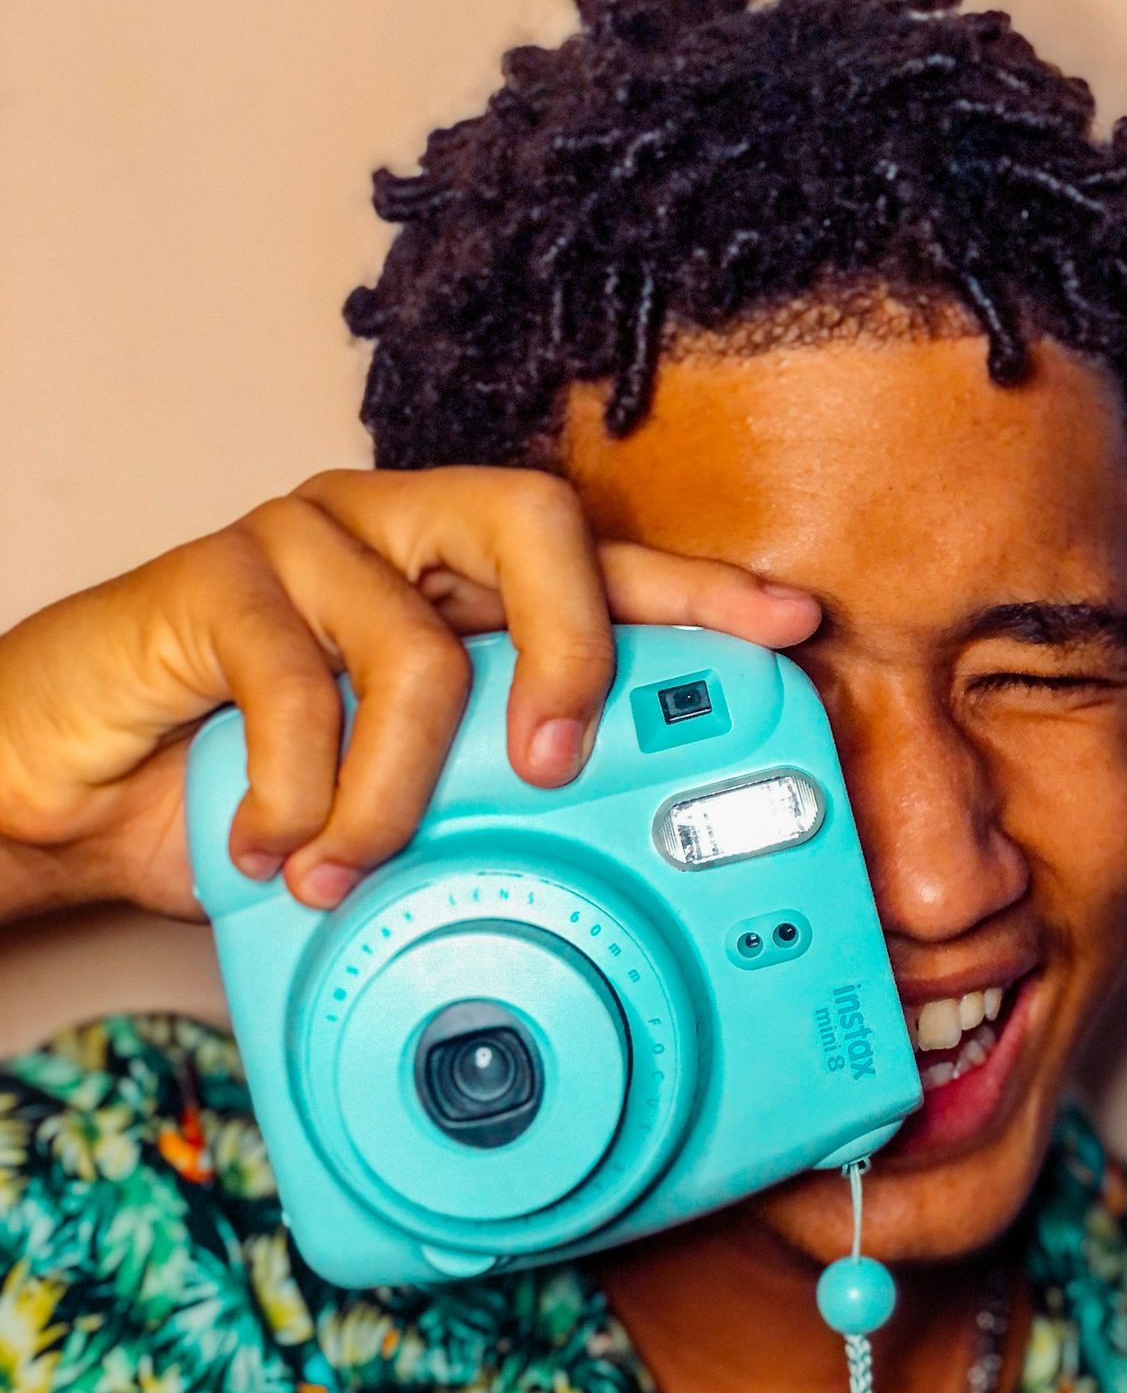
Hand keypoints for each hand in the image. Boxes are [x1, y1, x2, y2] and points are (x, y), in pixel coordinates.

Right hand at [0, 468, 819, 921]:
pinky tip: (269, 849)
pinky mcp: (211, 576)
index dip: (698, 587)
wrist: (70, 784)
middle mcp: (395, 530)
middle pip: (535, 523)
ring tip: (349, 870)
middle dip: (575, 649)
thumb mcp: (392, 798)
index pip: (599, 559)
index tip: (789, 627)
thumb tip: (610, 864)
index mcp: (457, 573)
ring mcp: (304, 540)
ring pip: (415, 642)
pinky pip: (291, 681)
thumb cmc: (246, 784)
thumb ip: (482, 798)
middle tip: (553, 765)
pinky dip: (297, 794)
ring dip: (394, 792)